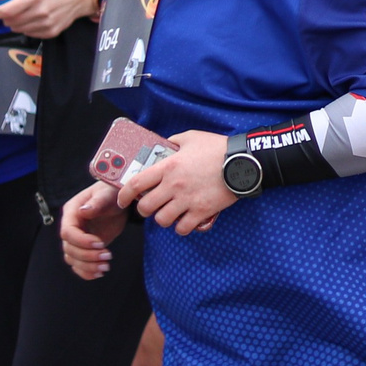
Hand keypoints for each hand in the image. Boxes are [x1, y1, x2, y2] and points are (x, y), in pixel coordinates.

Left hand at [0, 0, 100, 38]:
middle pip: (10, 22)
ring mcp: (47, 24)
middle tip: (10, 9)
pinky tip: (33, 18)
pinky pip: (29, 34)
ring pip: (18, 29)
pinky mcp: (52, 32)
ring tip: (22, 13)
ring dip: (15, 22)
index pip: (6, 11)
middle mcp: (40, 12)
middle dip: (5, 16)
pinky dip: (26, 27)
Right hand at [59, 181, 128, 278]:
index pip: (68, 232)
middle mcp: (71, 227)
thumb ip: (97, 202)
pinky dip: (86, 272)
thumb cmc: (111, 193)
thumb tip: (84, 210)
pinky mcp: (84, 249)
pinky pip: (78, 264)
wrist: (118, 201)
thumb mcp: (107, 194)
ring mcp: (77, 240)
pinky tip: (99, 274)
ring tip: (105, 267)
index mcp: (71, 213)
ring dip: (87, 266)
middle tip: (108, 256)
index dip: (82, 241)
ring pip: (73, 259)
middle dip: (87, 256)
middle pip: (69, 248)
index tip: (101, 243)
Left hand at [118, 129, 236, 235]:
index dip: (123, 195)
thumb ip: (173, 141)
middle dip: (144, 209)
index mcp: (168, 167)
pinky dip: (182, 228)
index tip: (122, 200)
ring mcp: (188, 200)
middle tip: (150, 207)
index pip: (135, 184)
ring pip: (162, 220)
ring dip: (163, 219)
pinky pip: (183, 228)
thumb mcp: (192, 137)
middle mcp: (174, 186)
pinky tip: (185, 221)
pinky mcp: (202, 211)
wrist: (243, 161)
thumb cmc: (218, 148)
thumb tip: (164, 144)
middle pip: (145, 207)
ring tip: (169, 214)